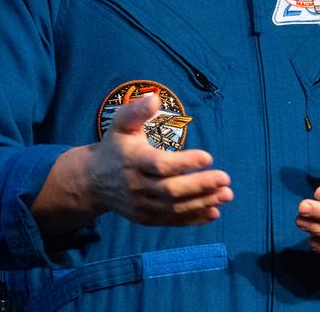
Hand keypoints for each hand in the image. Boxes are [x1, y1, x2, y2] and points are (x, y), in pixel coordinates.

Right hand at [33, 92, 232, 232]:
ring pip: (174, 208)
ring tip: (227, 194)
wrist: (92, 181)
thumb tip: (155, 98)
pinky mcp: (145, 218)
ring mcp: (140, 205)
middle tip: (225, 178)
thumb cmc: (115, 146)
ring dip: (202, 202)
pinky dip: (193, 219)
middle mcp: (135, 186)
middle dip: (200, 185)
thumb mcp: (121, 124)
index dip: (185, 163)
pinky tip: (214, 212)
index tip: (208, 156)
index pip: (160, 165)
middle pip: (170, 190)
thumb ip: (137, 111)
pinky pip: (171, 221)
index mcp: (133, 161)